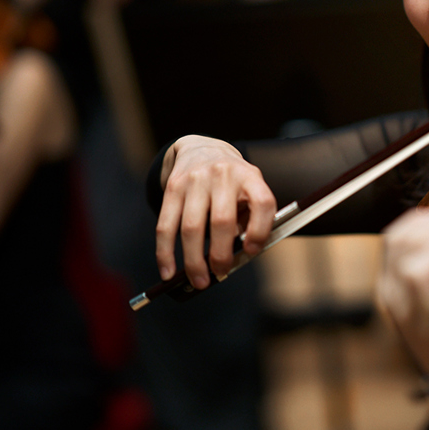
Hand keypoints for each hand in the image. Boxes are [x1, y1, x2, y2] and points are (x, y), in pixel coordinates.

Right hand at [155, 135, 275, 288]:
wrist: (202, 148)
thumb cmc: (232, 182)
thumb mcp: (250, 189)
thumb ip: (250, 219)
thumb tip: (238, 256)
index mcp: (250, 176)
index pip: (263, 203)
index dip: (260, 230)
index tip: (252, 251)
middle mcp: (223, 174)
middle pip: (222, 221)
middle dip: (221, 255)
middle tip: (220, 273)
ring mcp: (195, 180)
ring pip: (191, 228)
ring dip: (194, 261)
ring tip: (199, 281)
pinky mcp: (172, 187)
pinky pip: (166, 226)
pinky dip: (165, 253)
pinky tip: (168, 271)